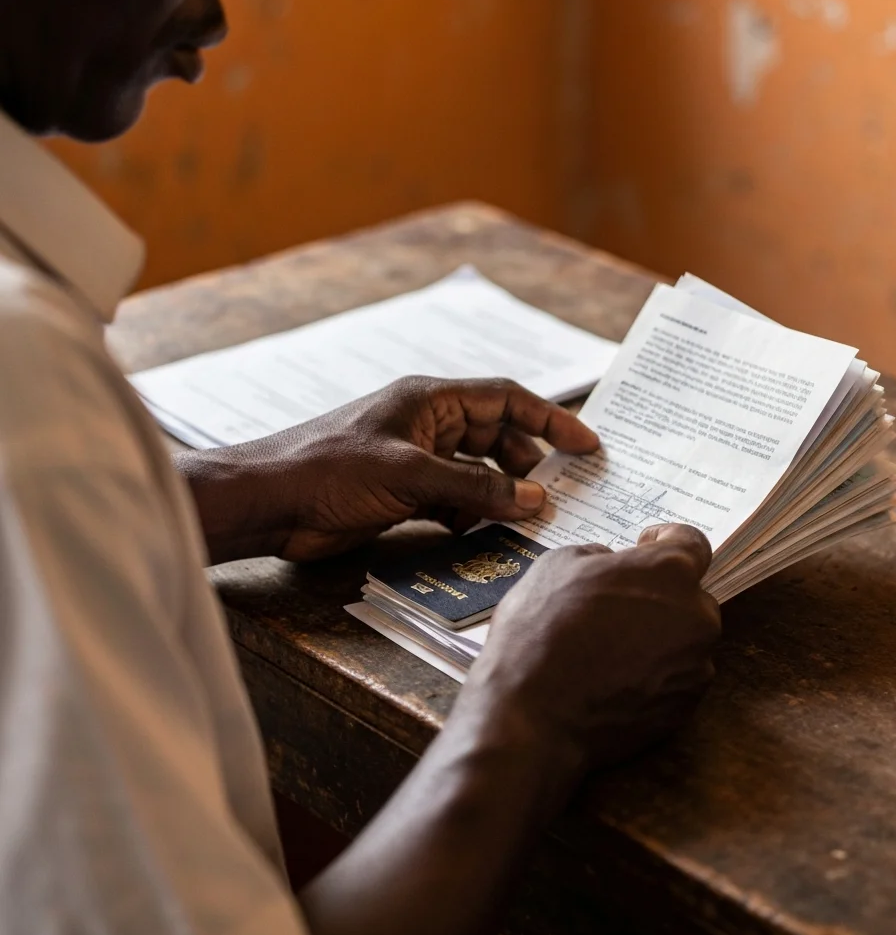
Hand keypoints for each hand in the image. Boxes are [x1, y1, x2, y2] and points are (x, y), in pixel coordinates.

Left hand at [176, 376, 599, 563]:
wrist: (268, 503)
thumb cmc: (330, 471)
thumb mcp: (410, 475)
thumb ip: (475, 486)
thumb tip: (535, 498)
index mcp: (429, 401)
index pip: (505, 401)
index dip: (549, 420)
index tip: (587, 445)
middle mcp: (426, 426)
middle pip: (494, 437)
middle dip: (526, 464)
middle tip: (556, 494)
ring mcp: (414, 460)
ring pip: (475, 473)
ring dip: (498, 494)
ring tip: (523, 519)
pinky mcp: (401, 494)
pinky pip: (452, 500)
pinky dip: (470, 514)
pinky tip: (478, 533)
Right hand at [459, 524, 720, 773]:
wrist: (532, 715)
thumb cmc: (540, 630)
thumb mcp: (556, 565)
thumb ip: (598, 557)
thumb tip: (611, 565)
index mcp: (669, 571)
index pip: (692, 542)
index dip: (666, 539)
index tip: (645, 545)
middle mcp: (697, 617)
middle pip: (690, 595)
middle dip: (660, 594)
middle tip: (616, 602)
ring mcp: (694, 668)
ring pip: (685, 640)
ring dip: (658, 636)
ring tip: (611, 646)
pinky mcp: (684, 709)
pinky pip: (675, 678)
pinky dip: (653, 673)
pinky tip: (614, 678)